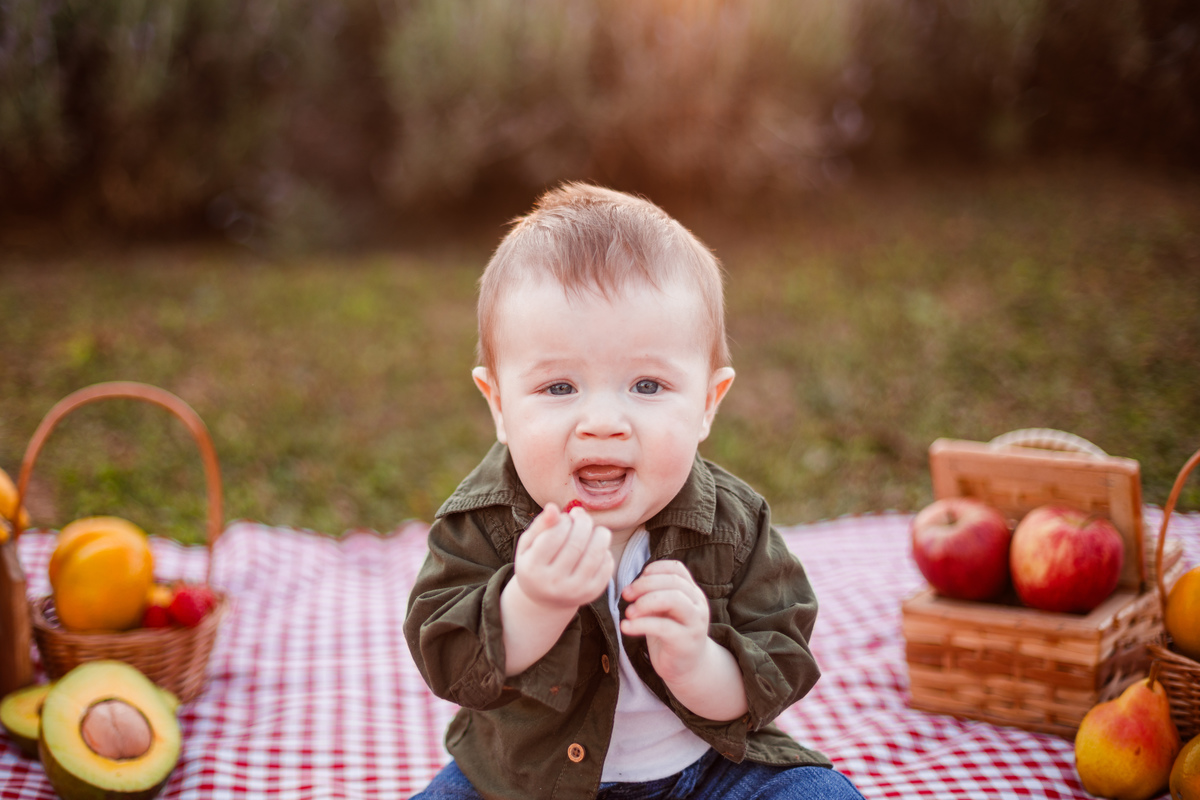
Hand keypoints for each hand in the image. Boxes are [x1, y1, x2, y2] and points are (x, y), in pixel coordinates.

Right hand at [514, 503, 612, 611]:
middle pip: (577, 543)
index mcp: (532, 568)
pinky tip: (595, 548)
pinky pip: (607, 565)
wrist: (545, 601)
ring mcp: (574, 590)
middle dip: (583, 522)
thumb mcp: (529, 545)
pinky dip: (605, 551)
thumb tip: (553, 507)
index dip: (564, 520)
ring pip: (596, 553)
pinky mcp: (592, 593)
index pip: (554, 535)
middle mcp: (553, 583)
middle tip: (581, 516)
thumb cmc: (536, 564)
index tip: (566, 517)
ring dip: (599, 533)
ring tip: (593, 529)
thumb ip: (540, 524)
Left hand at [620, 560, 710, 683]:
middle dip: (644, 585)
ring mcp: (695, 622)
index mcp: (692, 592)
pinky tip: (626, 627)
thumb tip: (632, 587)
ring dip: (646, 602)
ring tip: (628, 612)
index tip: (635, 581)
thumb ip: (653, 596)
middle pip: (673, 582)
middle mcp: (698, 604)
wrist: (688, 669)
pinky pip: (664, 627)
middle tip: (625, 595)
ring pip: (673, 599)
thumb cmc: (671, 636)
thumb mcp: (662, 612)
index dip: (654, 570)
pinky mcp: (686, 641)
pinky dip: (641, 624)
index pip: (676, 569)